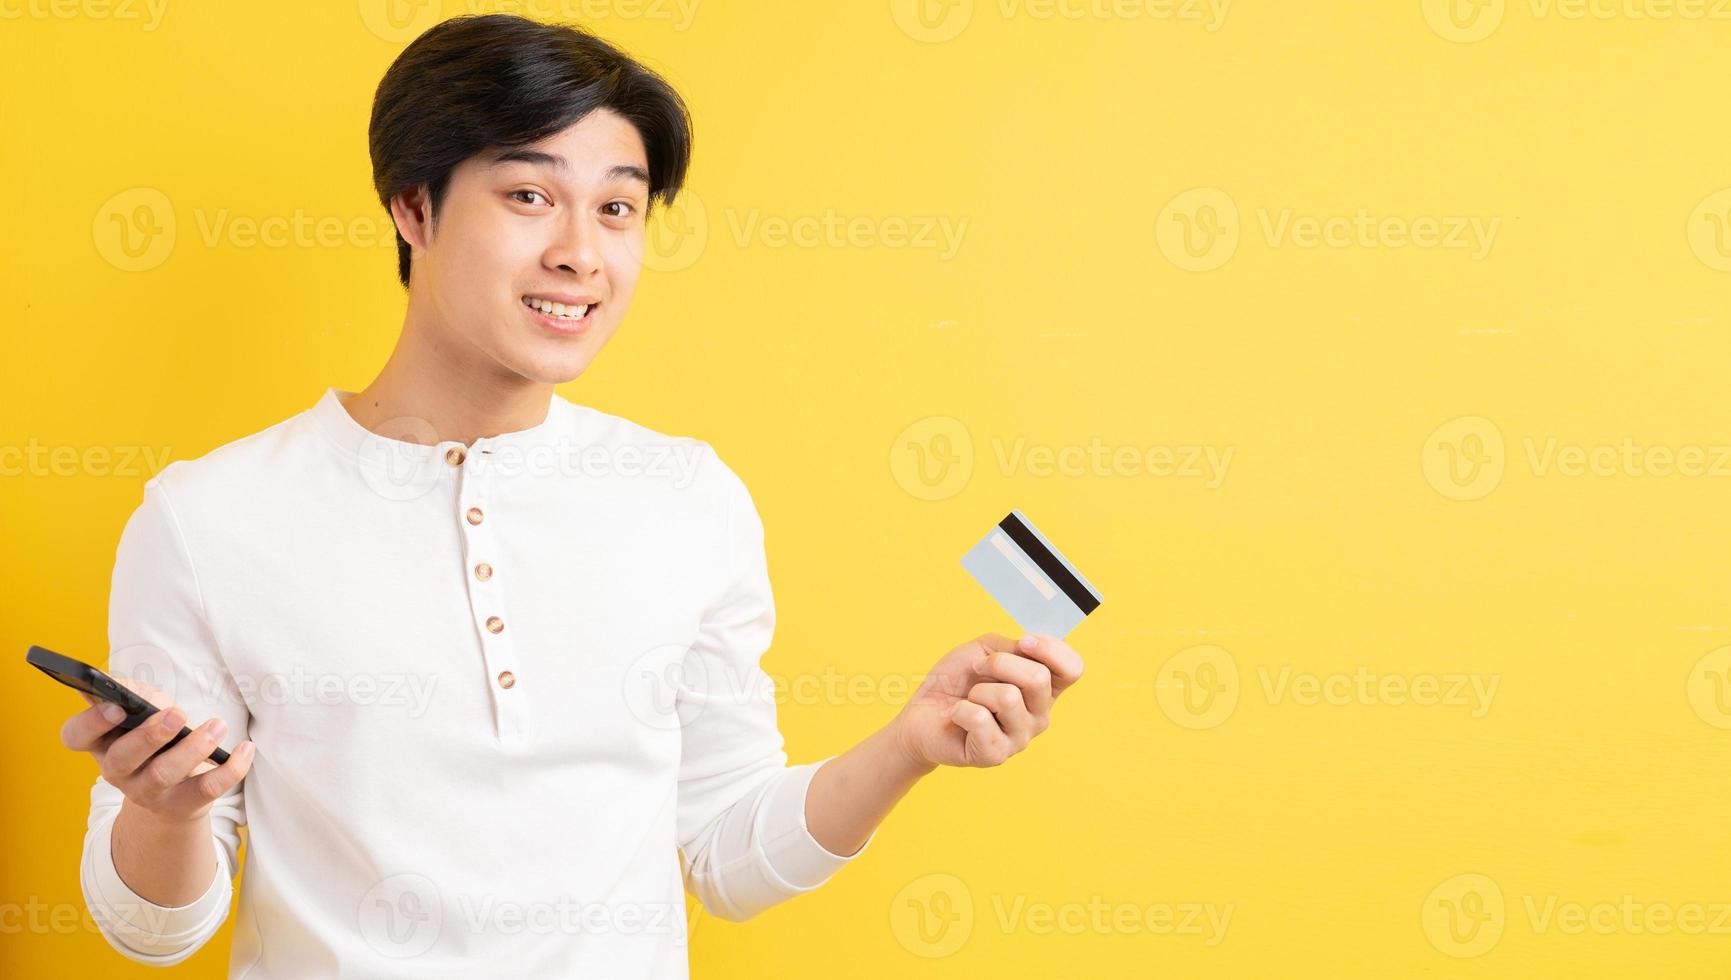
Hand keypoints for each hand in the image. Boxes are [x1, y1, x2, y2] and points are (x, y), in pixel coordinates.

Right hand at [59, 673, 253, 825]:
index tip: (117, 706)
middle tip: (176, 714)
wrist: (173, 794)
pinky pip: (207, 789)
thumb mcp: (141, 716)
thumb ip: (138, 698)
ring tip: (217, 726)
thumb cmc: (155, 740)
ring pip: (164, 774)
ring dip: (193, 748)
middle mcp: (117, 770)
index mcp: (100, 743)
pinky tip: (246, 748)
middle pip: (123, 758)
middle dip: (150, 735)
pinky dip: (231, 768)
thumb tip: (146, 697)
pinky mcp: (182, 805)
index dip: (92, 722)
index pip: (76, 735)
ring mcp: (148, 792)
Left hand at [891, 633, 1084, 769]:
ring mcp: (1020, 738)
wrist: (921, 714)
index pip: (1073, 669)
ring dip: (977, 690)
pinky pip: (980, 718)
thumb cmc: (956, 682)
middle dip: (998, 663)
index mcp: (1043, 690)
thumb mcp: (984, 649)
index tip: (1023, 642)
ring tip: (969, 700)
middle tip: (978, 671)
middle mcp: (1039, 716)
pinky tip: (959, 718)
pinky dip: (961, 709)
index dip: (1051, 649)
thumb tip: (1027, 650)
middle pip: (1038, 678)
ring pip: (1007, 697)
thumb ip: (1012, 646)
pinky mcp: (995, 755)